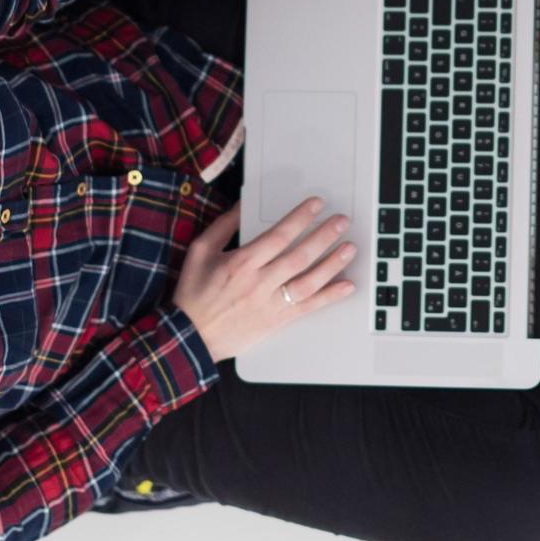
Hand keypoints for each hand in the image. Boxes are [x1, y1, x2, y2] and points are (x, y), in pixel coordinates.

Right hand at [173, 198, 358, 360]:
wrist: (190, 336)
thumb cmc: (193, 293)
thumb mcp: (200, 251)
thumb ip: (224, 226)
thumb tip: (243, 204)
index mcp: (241, 262)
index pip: (278, 235)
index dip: (301, 218)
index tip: (317, 205)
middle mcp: (259, 283)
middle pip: (299, 256)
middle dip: (324, 236)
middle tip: (342, 221)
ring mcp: (270, 304)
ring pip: (308, 281)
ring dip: (332, 264)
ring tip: (350, 249)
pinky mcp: (276, 321)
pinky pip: (307, 307)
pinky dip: (329, 297)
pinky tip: (346, 286)